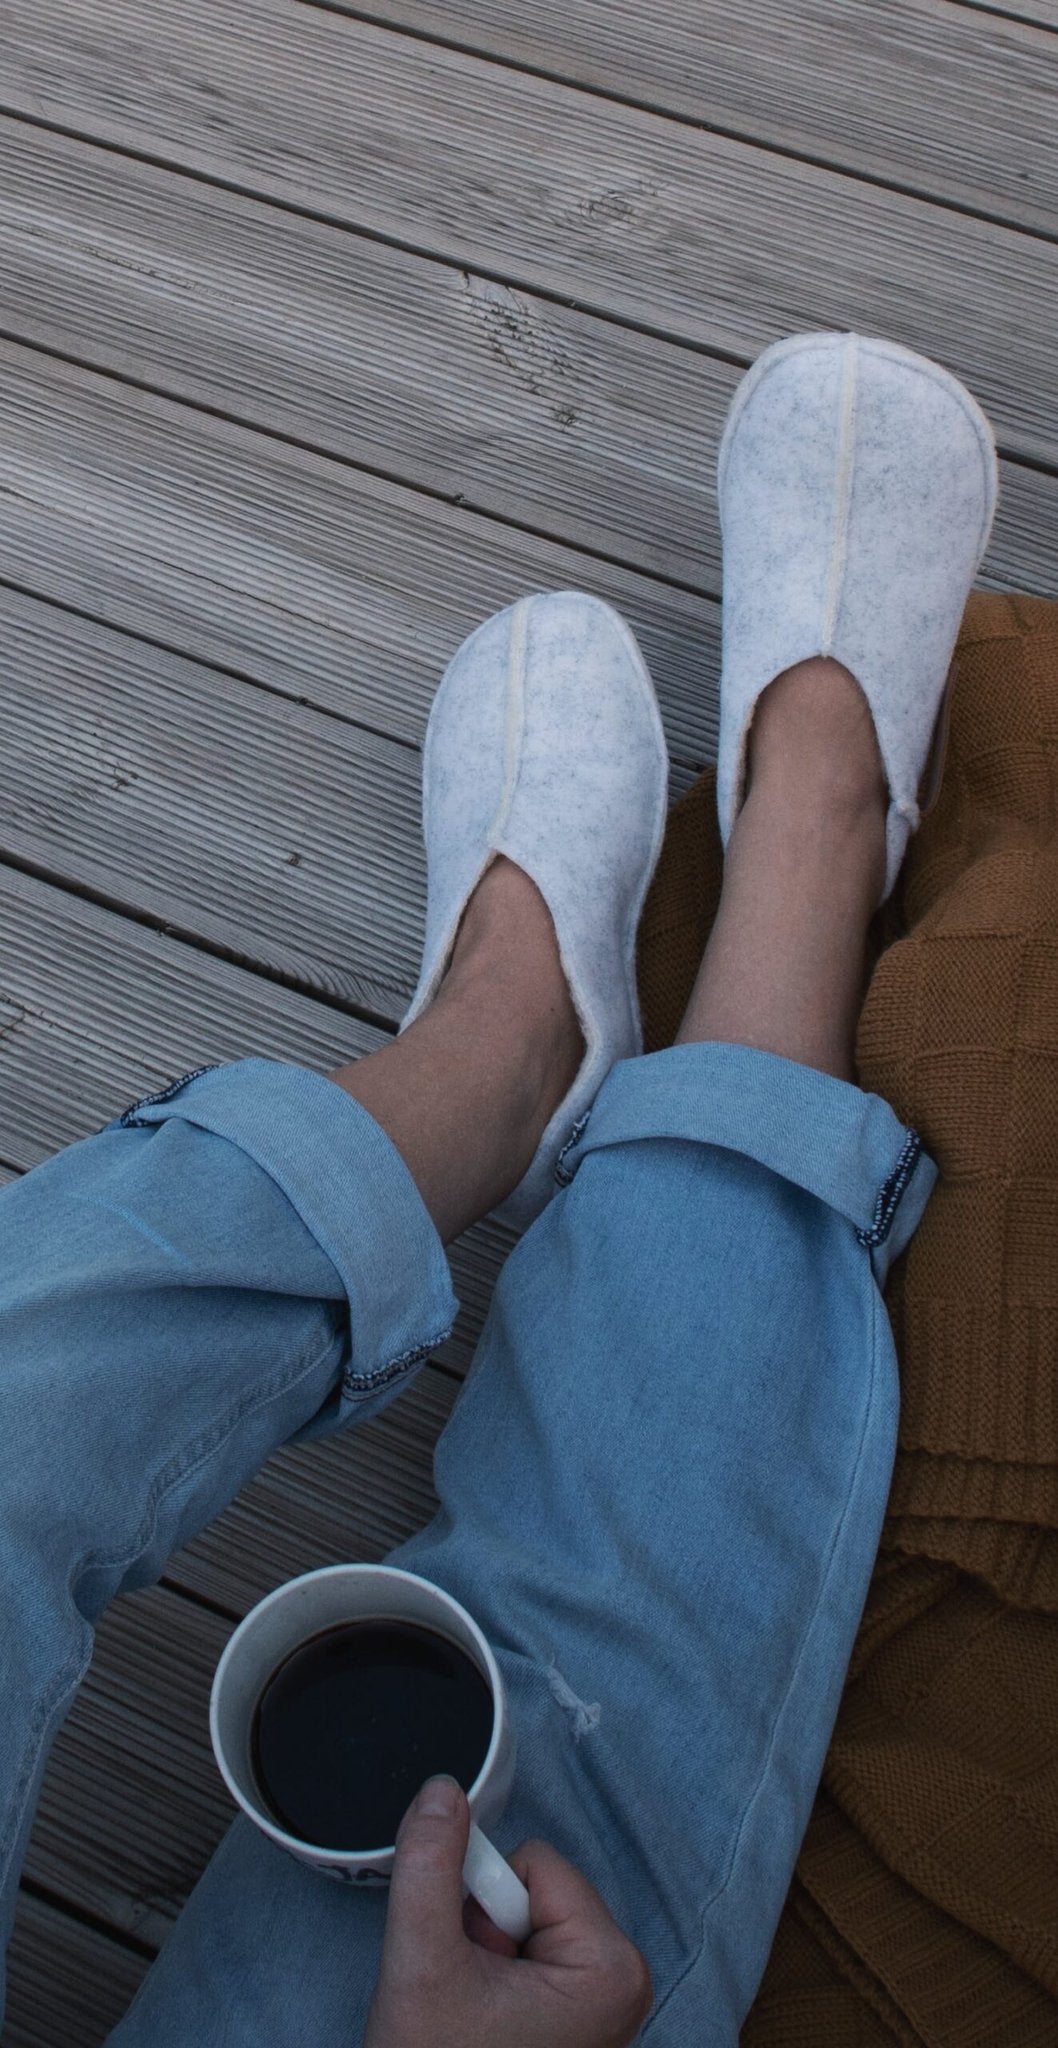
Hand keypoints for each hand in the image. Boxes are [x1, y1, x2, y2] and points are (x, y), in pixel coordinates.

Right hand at [363, 1776, 651, 2047]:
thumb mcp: (422, 1960)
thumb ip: (430, 1865)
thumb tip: (444, 1788)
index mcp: (612, 1967)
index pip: (537, 1865)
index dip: (485, 1902)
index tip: (471, 1962)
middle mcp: (624, 1981)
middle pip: (537, 1889)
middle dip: (488, 1929)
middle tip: (470, 1993)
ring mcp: (605, 2003)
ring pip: (528, 1919)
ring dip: (488, 1954)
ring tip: (475, 2012)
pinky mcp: (582, 2016)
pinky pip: (531, 1952)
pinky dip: (496, 1975)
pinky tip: (484, 2021)